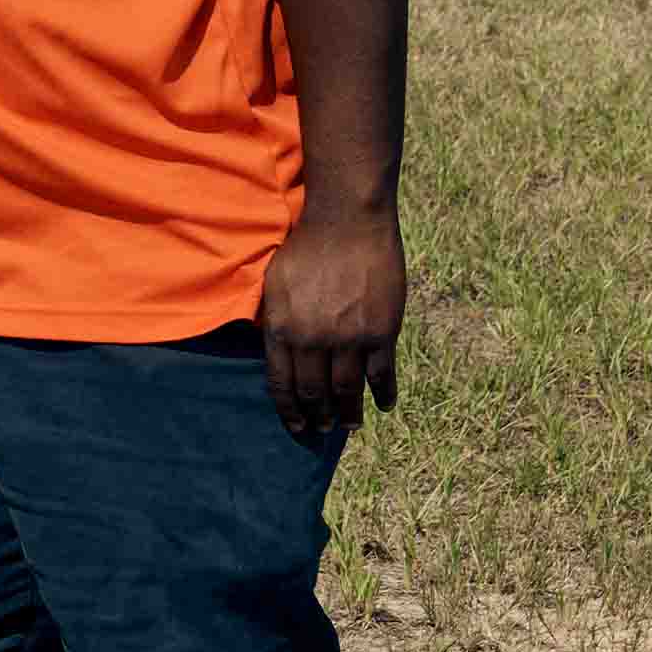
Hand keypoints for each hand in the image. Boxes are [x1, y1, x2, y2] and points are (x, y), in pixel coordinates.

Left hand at [257, 201, 403, 442]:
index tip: (296, 426)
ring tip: (348, 425)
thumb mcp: (273, 283)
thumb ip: (273, 319)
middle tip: (322, 429)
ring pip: (347, 390)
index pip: (282, 384)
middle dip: (317, 416)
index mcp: (282, 328)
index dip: (289, 410)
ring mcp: (349, 338)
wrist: (347, 222)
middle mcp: (313, 339)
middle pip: (314, 392)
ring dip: (348, 413)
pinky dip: (383, 394)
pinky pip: (381, 374)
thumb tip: (269, 349)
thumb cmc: (305, 247)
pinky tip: (382, 406)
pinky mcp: (381, 331)